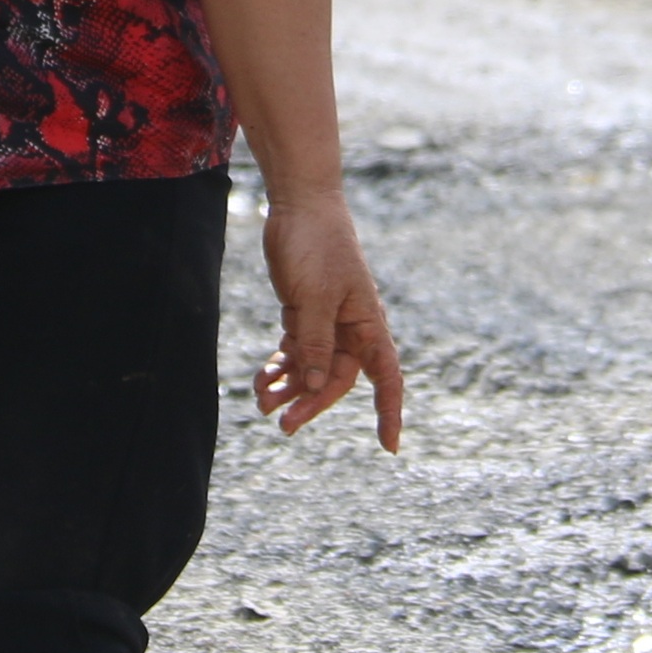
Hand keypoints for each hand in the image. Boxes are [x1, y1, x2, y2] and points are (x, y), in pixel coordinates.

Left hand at [251, 184, 403, 452]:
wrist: (299, 206)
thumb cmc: (316, 246)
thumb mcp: (313, 298)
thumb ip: (316, 344)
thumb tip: (318, 387)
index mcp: (368, 324)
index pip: (387, 377)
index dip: (389, 412)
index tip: (389, 446)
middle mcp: (351, 329)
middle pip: (336, 380)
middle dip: (311, 403)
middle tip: (284, 424)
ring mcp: (326, 323)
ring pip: (312, 370)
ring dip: (289, 388)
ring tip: (262, 403)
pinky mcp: (303, 315)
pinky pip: (295, 353)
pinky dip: (280, 368)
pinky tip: (262, 380)